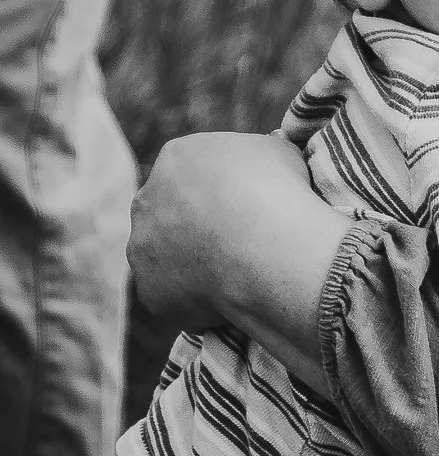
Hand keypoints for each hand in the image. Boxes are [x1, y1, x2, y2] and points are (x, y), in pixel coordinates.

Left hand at [130, 132, 308, 324]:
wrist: (268, 249)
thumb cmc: (280, 196)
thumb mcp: (279, 154)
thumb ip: (257, 159)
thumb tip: (263, 170)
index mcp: (177, 158)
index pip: (191, 174)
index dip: (221, 194)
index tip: (246, 210)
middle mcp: (147, 199)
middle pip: (170, 214)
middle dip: (197, 228)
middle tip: (239, 245)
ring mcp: (142, 246)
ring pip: (166, 258)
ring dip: (193, 265)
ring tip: (238, 277)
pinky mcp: (149, 290)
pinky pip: (173, 297)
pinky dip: (197, 301)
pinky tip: (230, 300)